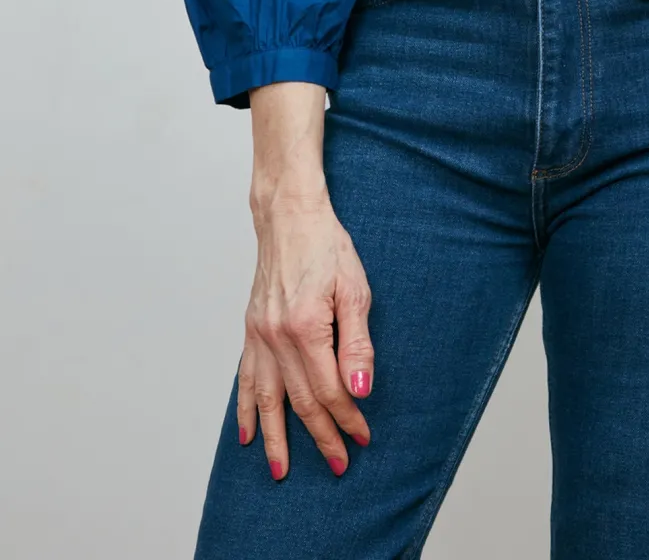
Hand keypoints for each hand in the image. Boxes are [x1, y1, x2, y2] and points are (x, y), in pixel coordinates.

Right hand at [239, 84, 374, 479]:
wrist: (289, 216)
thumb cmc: (327, 246)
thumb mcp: (356, 288)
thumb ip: (357, 342)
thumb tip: (360, 388)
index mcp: (307, 328)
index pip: (330, 390)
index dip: (348, 417)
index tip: (363, 436)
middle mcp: (277, 337)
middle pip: (300, 401)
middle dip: (321, 436)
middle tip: (339, 464)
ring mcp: (258, 335)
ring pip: (266, 399)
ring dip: (276, 438)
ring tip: (282, 471)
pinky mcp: (250, 329)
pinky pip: (245, 378)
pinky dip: (245, 408)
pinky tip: (246, 434)